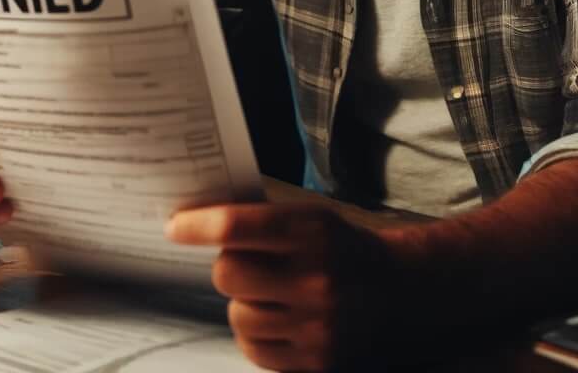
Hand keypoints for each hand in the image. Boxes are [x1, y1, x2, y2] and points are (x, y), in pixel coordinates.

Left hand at [165, 202, 411, 371]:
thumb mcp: (313, 219)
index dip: (198, 225)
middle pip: (227, 273)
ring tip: (268, 293)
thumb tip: (199, 220)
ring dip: (243, 302)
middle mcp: (315, 279)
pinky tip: (276, 318)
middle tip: (241, 261)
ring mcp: (316, 326)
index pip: (238, 227)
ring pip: (237, 315)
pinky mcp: (316, 363)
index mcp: (313, 232)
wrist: (402, 294)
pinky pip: (254, 349)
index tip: (175, 225)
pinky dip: (255, 333)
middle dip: (226, 265)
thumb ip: (263, 220)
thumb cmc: (343, 249)